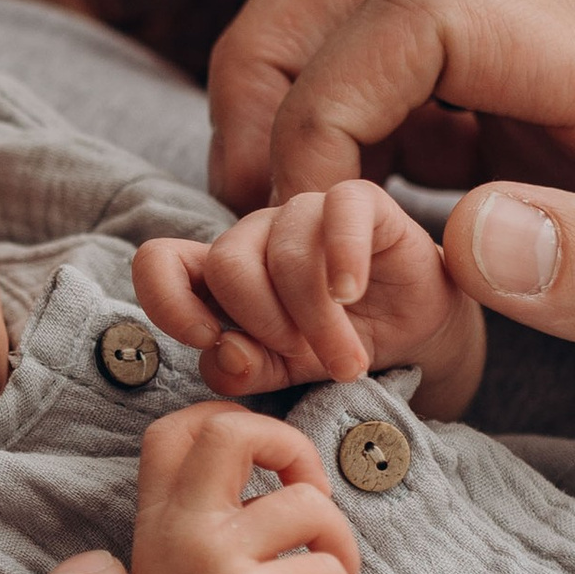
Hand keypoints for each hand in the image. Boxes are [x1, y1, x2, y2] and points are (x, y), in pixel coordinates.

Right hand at [124, 407, 359, 573]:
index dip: (234, 420)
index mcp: (158, 514)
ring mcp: (214, 560)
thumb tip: (286, 476)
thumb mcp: (171, 565)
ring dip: (339, 550)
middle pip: (235, 432)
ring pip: (310, 506)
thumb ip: (203, 516)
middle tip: (313, 499)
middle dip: (296, 451)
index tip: (270, 462)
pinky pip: (329, 573)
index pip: (179, 427)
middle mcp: (179, 526)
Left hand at [138, 184, 475, 402]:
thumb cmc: (337, 347)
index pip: (160, 260)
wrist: (414, 335)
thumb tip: (226, 352)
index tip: (210, 340)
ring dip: (316, 320)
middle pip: (226, 264)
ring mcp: (304, 211)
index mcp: (222, 271)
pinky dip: (343, 258)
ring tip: (347, 362)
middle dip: (264, 325)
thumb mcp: (282, 374)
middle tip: (305, 359)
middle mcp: (256, 234)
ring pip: (285, 254)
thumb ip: (242, 370)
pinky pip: (339, 211)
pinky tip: (353, 293)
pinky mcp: (359, 200)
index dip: (169, 300)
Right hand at [204, 0, 574, 499]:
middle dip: (279, 55)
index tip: (321, 235)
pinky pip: (438, 75)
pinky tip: (371, 230)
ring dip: (306, 79)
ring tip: (293, 218)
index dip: (329, 103)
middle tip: (262, 206)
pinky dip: (361, 128)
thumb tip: (469, 228)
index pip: (434, 4)